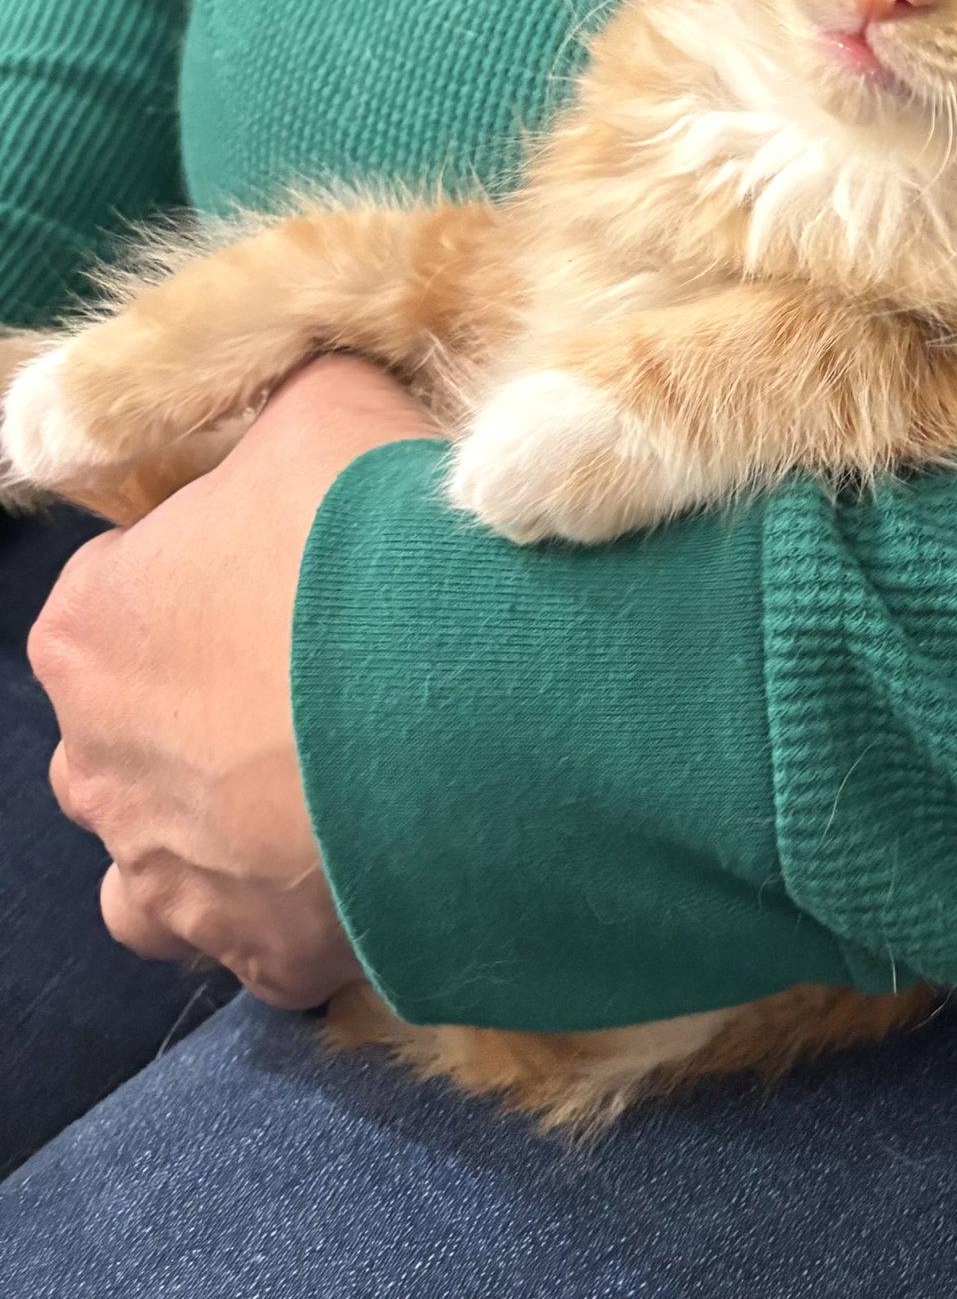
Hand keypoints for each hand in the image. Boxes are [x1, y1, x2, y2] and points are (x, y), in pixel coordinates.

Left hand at [28, 355, 439, 1007]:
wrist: (484, 712)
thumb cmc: (380, 550)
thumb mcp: (333, 404)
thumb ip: (292, 393)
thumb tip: (304, 383)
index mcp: (90, 627)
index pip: (129, 589)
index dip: (222, 569)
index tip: (311, 568)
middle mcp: (99, 764)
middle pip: (139, 725)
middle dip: (211, 702)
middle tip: (334, 669)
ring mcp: (174, 875)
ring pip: (163, 852)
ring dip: (222, 822)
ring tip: (329, 782)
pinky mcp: (260, 956)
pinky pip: (251, 938)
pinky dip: (289, 910)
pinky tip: (366, 859)